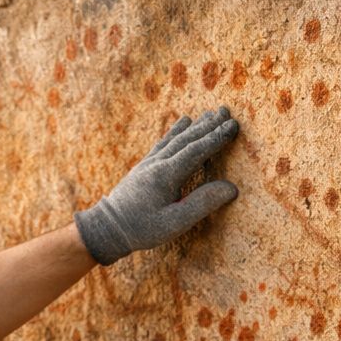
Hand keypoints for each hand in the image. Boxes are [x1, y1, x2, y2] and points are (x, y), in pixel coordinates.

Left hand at [74, 106, 240, 264]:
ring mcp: (149, 163)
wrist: (106, 228)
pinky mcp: (143, 166)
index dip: (216, 137)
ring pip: (175, 138)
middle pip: (187, 139)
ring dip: (194, 125)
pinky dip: (176, 131)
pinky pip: (163, 142)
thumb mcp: (175, 222)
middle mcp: (157, 163)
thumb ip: (202, 203)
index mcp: (167, 174)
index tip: (234, 125)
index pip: (197, 150)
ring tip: (209, 114)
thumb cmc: (142, 229)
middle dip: (208, 125)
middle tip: (226, 111)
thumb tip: (231, 187)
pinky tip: (182, 124)